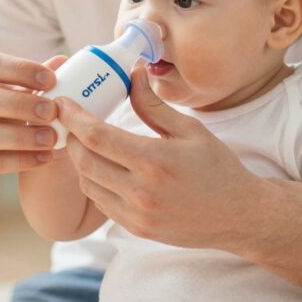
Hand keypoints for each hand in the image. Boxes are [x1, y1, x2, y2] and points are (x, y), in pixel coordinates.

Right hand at [0, 53, 67, 195]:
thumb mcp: (7, 92)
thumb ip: (31, 79)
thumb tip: (63, 61)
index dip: (22, 70)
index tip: (52, 80)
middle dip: (23, 104)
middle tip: (53, 111)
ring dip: (23, 136)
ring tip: (51, 138)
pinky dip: (21, 160)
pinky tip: (44, 157)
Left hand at [56, 61, 264, 250]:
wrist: (238, 215)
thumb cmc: (217, 168)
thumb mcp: (190, 130)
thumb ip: (154, 105)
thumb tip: (133, 73)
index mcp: (155, 161)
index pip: (97, 137)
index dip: (74, 118)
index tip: (64, 103)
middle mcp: (142, 191)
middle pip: (84, 161)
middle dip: (71, 138)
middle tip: (69, 120)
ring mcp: (137, 214)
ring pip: (88, 184)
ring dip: (80, 161)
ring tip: (84, 142)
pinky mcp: (136, 228)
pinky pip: (101, 203)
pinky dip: (94, 182)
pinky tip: (102, 167)